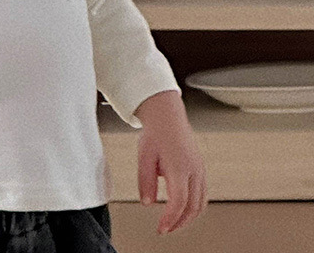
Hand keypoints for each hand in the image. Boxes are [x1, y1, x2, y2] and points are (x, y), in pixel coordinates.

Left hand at [137, 114, 207, 234]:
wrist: (167, 116)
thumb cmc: (155, 134)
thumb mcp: (144, 156)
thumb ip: (145, 181)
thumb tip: (147, 203)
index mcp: (179, 167)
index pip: (179, 202)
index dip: (171, 219)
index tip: (161, 229)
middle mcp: (194, 170)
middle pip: (193, 207)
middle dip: (179, 223)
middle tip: (164, 229)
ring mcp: (200, 170)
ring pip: (201, 203)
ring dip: (188, 218)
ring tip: (172, 223)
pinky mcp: (201, 169)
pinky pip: (202, 194)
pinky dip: (193, 207)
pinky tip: (180, 210)